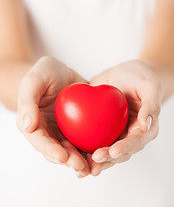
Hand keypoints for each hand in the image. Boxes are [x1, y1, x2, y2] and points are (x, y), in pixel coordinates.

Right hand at [16, 56, 89, 176]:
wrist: (60, 71)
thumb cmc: (44, 73)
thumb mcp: (33, 81)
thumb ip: (27, 102)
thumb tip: (28, 126)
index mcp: (34, 124)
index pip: (40, 141)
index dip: (50, 150)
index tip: (63, 157)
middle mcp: (48, 131)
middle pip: (57, 150)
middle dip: (69, 160)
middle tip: (81, 166)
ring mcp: (63, 130)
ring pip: (72, 149)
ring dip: (81, 159)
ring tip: (93, 167)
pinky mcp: (78, 127)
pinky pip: (85, 138)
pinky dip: (92, 147)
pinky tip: (102, 152)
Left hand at [87, 60, 163, 175]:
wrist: (123, 72)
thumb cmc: (139, 77)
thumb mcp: (149, 86)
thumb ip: (151, 105)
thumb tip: (146, 124)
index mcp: (143, 128)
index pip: (135, 142)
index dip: (125, 148)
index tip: (113, 151)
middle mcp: (128, 134)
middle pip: (119, 152)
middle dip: (106, 159)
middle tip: (94, 160)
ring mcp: (114, 132)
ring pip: (104, 150)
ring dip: (94, 160)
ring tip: (82, 166)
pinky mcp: (100, 127)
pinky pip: (92, 139)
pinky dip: (83, 147)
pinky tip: (72, 150)